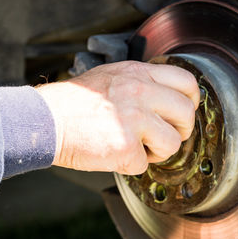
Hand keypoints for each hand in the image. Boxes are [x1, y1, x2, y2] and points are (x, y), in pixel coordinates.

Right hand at [36, 61, 198, 174]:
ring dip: (158, 151)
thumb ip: (143, 82)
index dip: (191, 100)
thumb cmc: (77, 101)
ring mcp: (134, 119)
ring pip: (173, 143)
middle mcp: (140, 92)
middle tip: (165, 135)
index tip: (183, 112)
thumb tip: (170, 99)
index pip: (186, 81)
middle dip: (181, 130)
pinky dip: (132, 164)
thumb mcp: (114, 76)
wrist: (46, 120)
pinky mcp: (125, 146)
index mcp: (139, 74)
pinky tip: (116, 153)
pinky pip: (145, 164)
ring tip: (138, 146)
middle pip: (186, 113)